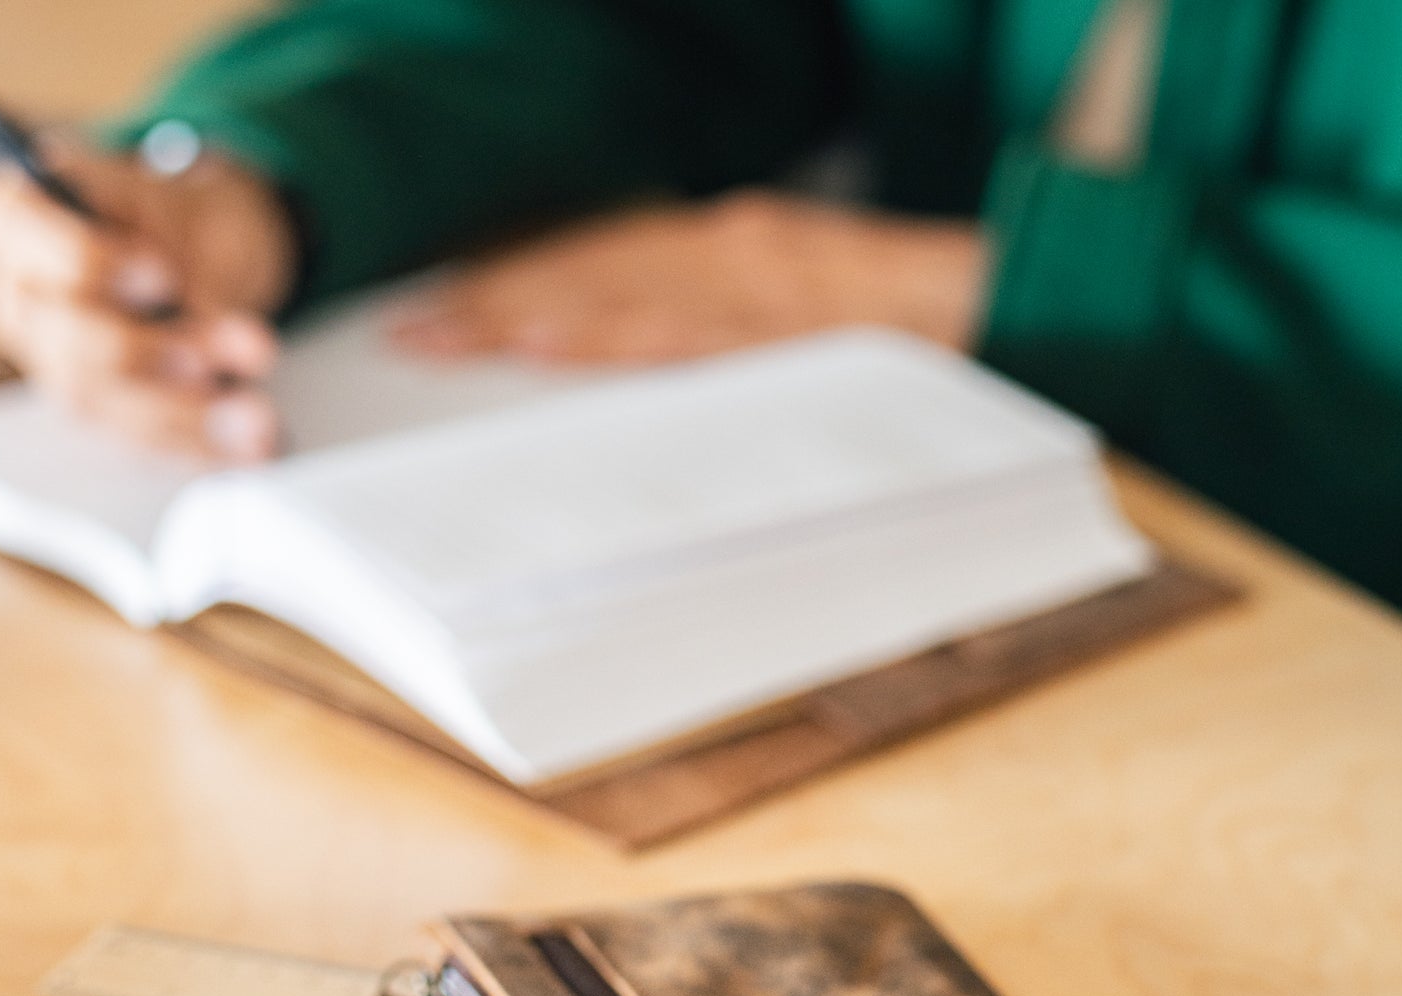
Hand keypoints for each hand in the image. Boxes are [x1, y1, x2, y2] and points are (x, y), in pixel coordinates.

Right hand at [0, 139, 296, 459]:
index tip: (163, 275)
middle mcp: (22, 299)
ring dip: (183, 411)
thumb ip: (177, 263)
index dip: (87, 260)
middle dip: (157, 350)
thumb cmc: (171, 222)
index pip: (17, 233)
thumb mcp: (178, 210)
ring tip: (255, 412)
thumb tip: (200, 316)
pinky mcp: (97, 411)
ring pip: (98, 398)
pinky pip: (137, 437)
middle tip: (243, 348)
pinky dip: (199, 442)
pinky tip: (251, 445)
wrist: (203, 256)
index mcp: (18, 220)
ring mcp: (51, 363)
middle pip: (67, 337)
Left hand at [390, 191, 986, 364]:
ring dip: (520, 316)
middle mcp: (722, 250)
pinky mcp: (773, 331)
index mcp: (726, 244)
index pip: (598, 255)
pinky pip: (677, 337)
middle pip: (583, 271)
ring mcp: (744, 288)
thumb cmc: (893, 317)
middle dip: (491, 298)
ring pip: (611, 296)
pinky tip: (544, 347)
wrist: (996, 301)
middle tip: (405, 330)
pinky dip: (606, 338)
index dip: (515, 276)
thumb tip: (648, 341)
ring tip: (441, 340)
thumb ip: (722, 316)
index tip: (443, 301)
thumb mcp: (795, 304)